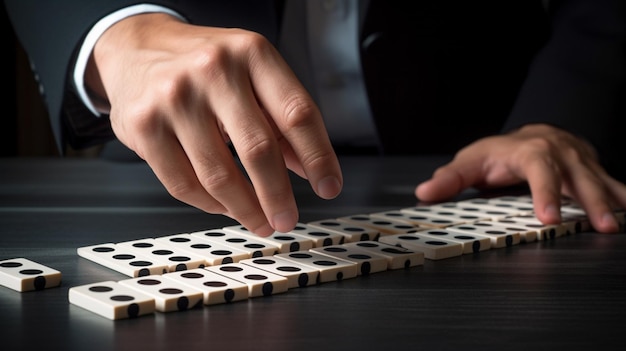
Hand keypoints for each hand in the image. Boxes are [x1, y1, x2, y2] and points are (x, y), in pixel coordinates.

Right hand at [86, 13, 342, 235]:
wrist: (136, 49)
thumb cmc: (204, 64)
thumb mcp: (252, 73)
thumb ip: (281, 116)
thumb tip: (308, 167)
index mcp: (252, 53)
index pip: (297, 113)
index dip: (319, 157)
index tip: (329, 187)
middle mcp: (213, 70)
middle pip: (259, 149)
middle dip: (278, 196)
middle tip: (288, 219)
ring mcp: (175, 98)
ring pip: (219, 175)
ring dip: (245, 210)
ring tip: (259, 221)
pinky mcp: (144, 126)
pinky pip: (184, 184)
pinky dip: (210, 205)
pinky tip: (225, 207)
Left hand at [415, 123, 625, 232]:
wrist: (536, 134)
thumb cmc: (500, 152)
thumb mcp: (471, 160)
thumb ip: (450, 178)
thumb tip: (424, 192)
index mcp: (529, 152)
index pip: (539, 171)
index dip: (545, 193)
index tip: (547, 217)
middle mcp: (561, 154)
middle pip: (579, 178)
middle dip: (592, 202)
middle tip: (603, 227)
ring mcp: (582, 162)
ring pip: (602, 182)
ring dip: (615, 202)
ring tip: (621, 224)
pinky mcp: (596, 172)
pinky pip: (615, 185)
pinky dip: (625, 198)